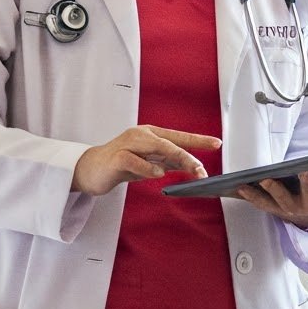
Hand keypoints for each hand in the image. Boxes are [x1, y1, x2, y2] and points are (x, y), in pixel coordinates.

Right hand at [72, 125, 220, 196]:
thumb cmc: (120, 165)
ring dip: (177, 158)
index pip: (178, 136)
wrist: (90, 170)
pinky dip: (147, 167)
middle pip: (170, 142)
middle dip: (190, 155)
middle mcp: (140, 135)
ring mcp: (127, 144)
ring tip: (192, 170)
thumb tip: (190, 165)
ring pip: (157, 147)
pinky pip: (134, 160)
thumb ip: (167, 162)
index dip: (198, 140)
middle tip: (204, 169)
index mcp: (150, 135)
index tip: (217, 143)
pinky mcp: (116, 157)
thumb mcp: (149, 164)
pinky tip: (159, 174)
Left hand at [233, 167, 307, 228]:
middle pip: (284, 200)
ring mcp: (279, 209)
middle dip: (275, 189)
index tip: (305, 171)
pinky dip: (246, 195)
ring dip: (254, 195)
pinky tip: (236, 186)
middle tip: (266, 178)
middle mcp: (294, 208)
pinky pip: (255, 202)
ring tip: (244, 185)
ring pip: (266, 204)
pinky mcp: (268, 207)